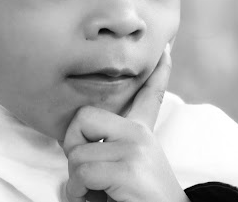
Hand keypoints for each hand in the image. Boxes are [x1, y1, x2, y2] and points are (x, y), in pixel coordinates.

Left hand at [62, 45, 189, 201]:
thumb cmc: (138, 201)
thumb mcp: (128, 171)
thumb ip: (111, 154)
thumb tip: (75, 155)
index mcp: (141, 133)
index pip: (148, 95)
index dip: (157, 74)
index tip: (164, 51)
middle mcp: (140, 134)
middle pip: (83, 118)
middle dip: (73, 147)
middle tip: (88, 174)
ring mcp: (135, 147)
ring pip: (77, 153)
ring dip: (77, 181)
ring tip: (99, 193)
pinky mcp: (129, 166)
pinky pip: (82, 172)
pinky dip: (80, 193)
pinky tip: (100, 200)